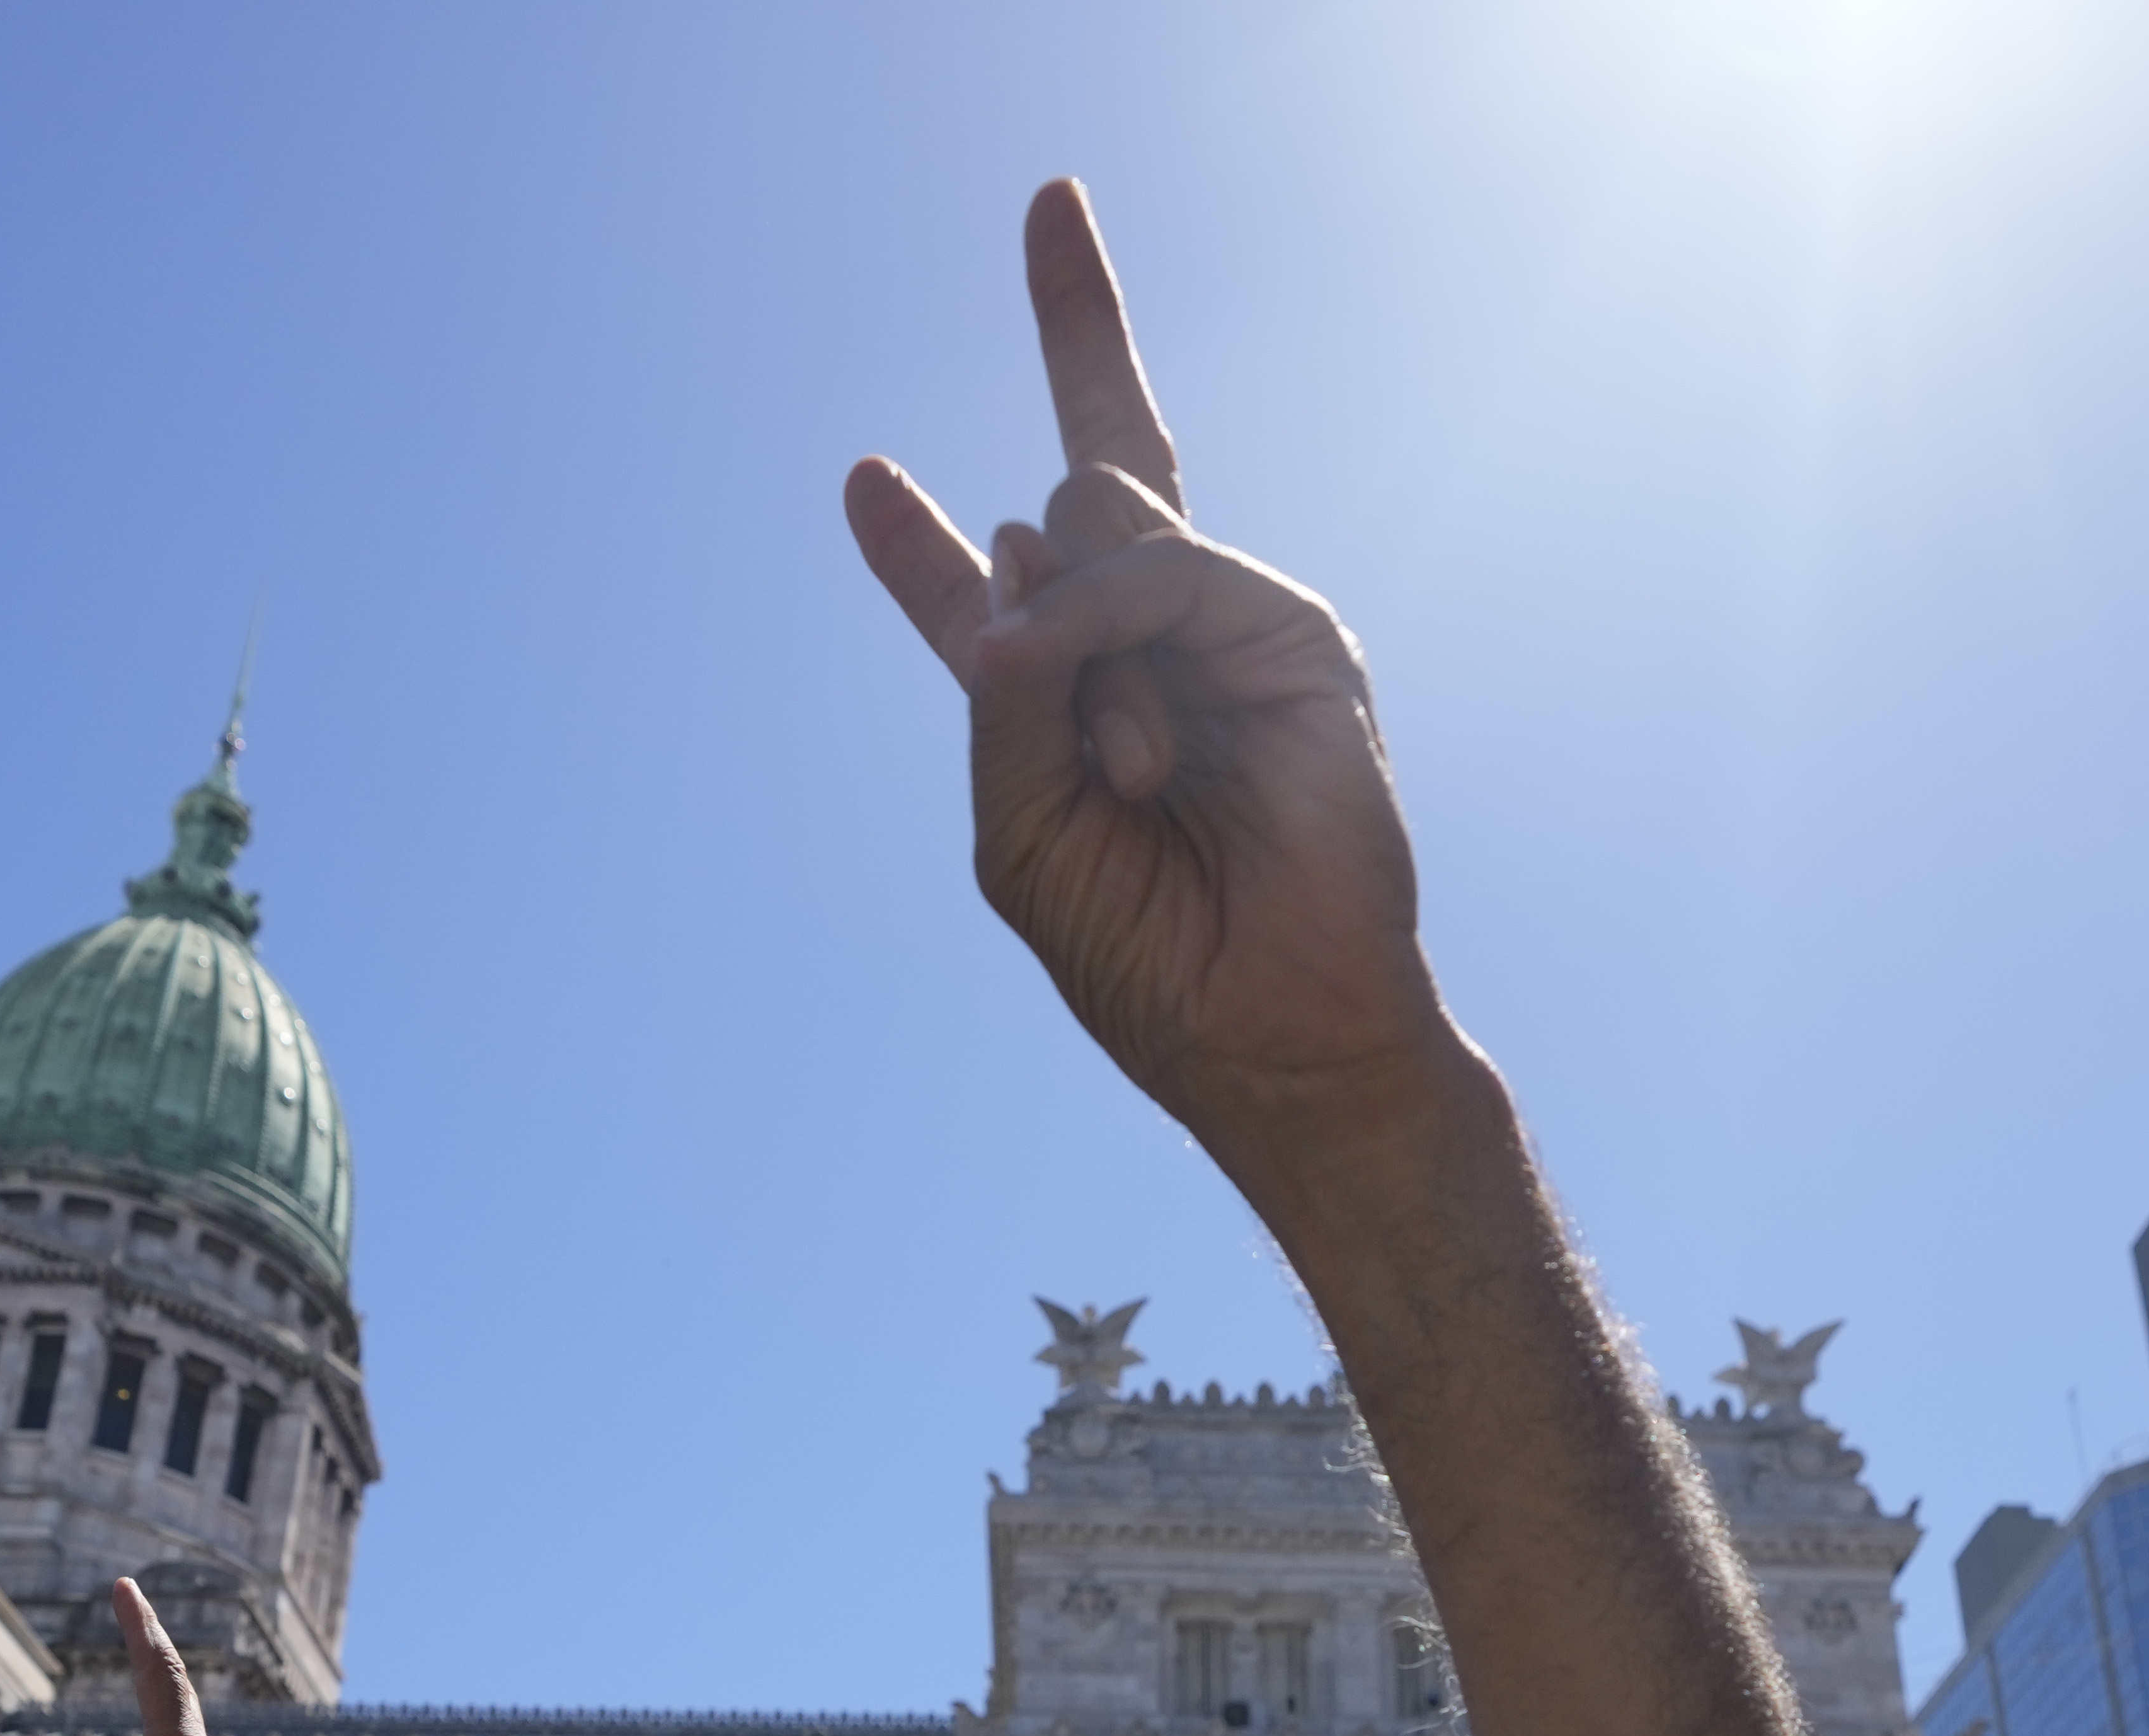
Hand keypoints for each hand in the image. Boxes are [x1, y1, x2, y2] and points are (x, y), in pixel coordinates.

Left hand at [842, 182, 1442, 1170]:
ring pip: (1097, 518)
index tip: (861, 480)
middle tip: (1049, 298)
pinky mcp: (1287, 632)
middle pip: (1089, 490)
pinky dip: (1117, 632)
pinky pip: (1167, 569)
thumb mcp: (1023, 826)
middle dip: (1088, 363)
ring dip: (1078, 641)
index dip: (917, 550)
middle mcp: (1139, 649)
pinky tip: (1137, 754)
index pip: (984, 603)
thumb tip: (1019, 539)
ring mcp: (1214, 629)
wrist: (1266, 1024)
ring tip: (1133, 779)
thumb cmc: (1144, 951)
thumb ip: (1005, 695)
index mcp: (1056, 707)